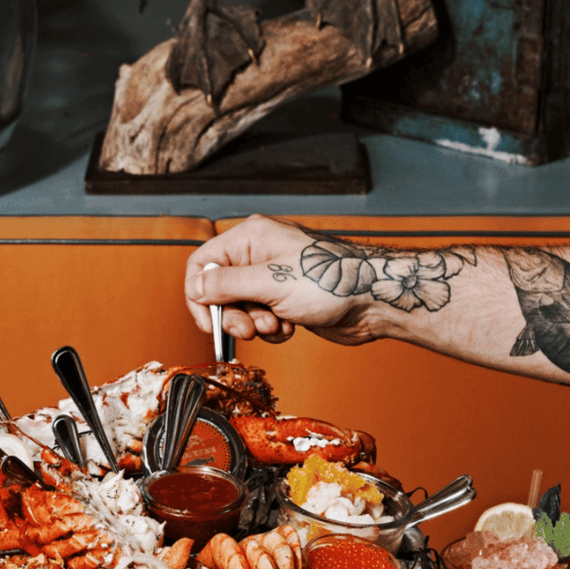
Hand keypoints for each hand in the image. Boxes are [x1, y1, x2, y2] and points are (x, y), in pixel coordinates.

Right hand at [185, 215, 377, 345]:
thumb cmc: (334, 279)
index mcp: (250, 238)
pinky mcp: (286, 300)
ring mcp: (274, 278)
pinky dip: (272, 329)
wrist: (374, 299)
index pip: (203, 264)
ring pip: (241, 309)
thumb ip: (225, 285)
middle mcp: (259, 256)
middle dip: (232, 316)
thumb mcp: (270, 282)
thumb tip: (195, 287)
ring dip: (255, 325)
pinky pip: (262, 319)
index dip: (199, 295)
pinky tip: (290, 326)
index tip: (208, 320)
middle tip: (247, 330)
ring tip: (276, 324)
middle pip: (220, 291)